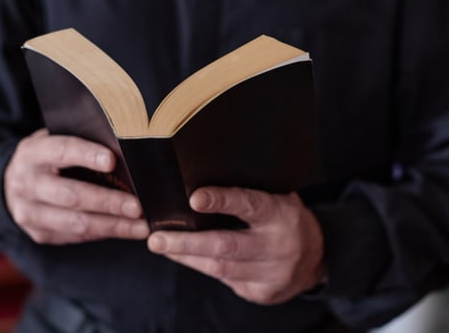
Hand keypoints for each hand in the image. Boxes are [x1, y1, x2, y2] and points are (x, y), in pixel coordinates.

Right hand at [4, 129, 148, 243]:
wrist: (13, 182)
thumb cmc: (50, 155)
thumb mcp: (56, 139)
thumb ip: (83, 141)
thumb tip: (125, 148)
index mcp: (33, 153)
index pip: (62, 151)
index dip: (87, 155)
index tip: (112, 161)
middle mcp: (27, 184)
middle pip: (71, 195)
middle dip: (108, 202)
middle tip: (137, 206)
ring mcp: (30, 212)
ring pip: (75, 223)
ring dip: (113, 226)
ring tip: (141, 227)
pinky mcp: (39, 233)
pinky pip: (76, 236)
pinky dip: (104, 232)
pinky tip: (126, 230)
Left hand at [148, 187, 324, 304]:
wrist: (317, 257)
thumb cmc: (286, 217)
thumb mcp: (279, 196)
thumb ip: (251, 191)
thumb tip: (204, 181)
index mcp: (281, 214)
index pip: (249, 204)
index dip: (221, 200)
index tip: (194, 198)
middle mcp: (277, 246)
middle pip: (226, 246)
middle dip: (186, 242)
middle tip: (157, 237)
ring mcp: (270, 274)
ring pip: (219, 268)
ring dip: (186, 256)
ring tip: (161, 245)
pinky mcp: (261, 293)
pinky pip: (224, 280)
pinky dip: (200, 266)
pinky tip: (185, 255)